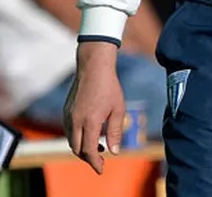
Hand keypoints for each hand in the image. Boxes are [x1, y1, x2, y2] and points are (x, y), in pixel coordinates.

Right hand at [63, 42, 123, 173]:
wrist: (93, 68)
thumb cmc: (109, 87)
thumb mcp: (118, 109)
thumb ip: (116, 132)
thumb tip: (115, 152)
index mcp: (90, 121)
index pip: (89, 150)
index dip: (95, 163)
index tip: (101, 169)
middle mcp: (75, 121)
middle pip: (77, 149)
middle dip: (88, 158)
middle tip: (100, 161)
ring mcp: (68, 116)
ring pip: (71, 141)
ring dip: (82, 148)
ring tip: (98, 148)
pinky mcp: (65, 112)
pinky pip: (69, 132)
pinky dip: (77, 139)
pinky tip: (90, 135)